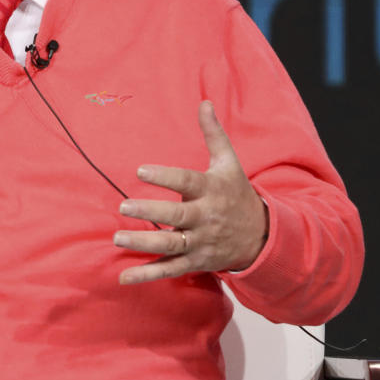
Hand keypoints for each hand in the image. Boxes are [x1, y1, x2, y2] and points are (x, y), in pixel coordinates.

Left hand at [113, 100, 267, 284]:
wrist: (261, 236)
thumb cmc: (237, 193)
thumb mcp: (229, 163)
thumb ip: (213, 134)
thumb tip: (204, 102)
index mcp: (212, 190)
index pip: (187, 181)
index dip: (165, 176)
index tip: (140, 170)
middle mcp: (206, 218)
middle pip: (177, 217)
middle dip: (151, 213)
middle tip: (123, 206)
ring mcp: (200, 243)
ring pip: (171, 246)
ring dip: (144, 244)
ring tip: (118, 237)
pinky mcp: (195, 262)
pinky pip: (170, 270)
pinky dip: (147, 275)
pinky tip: (124, 277)